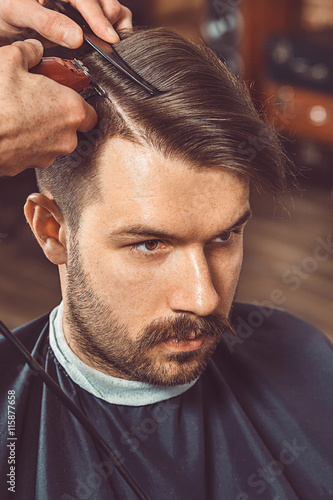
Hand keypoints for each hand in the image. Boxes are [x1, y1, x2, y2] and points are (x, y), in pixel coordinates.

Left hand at [0, 0, 131, 46]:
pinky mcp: (79, 22)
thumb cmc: (1, 10)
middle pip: (103, 0)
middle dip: (111, 19)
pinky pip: (102, 23)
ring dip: (117, 23)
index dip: (98, 17)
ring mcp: (77, 7)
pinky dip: (112, 31)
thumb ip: (46, 22)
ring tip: (114, 40)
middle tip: (112, 41)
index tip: (108, 36)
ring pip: (109, 9)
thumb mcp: (16, 11)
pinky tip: (110, 42)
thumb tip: (77, 37)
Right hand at [0, 39, 97, 175]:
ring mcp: (49, 155)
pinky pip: (34, 151)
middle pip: (70, 127)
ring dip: (42, 129)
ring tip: (20, 113)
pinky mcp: (31, 165)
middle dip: (57, 114)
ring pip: (52, 140)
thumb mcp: (11, 61)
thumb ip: (29, 52)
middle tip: (39, 101)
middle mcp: (66, 137)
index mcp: (71, 110)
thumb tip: (33, 49)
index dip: (77, 102)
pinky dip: (26, 142)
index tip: (66, 95)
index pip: (90, 112)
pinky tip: (12, 129)